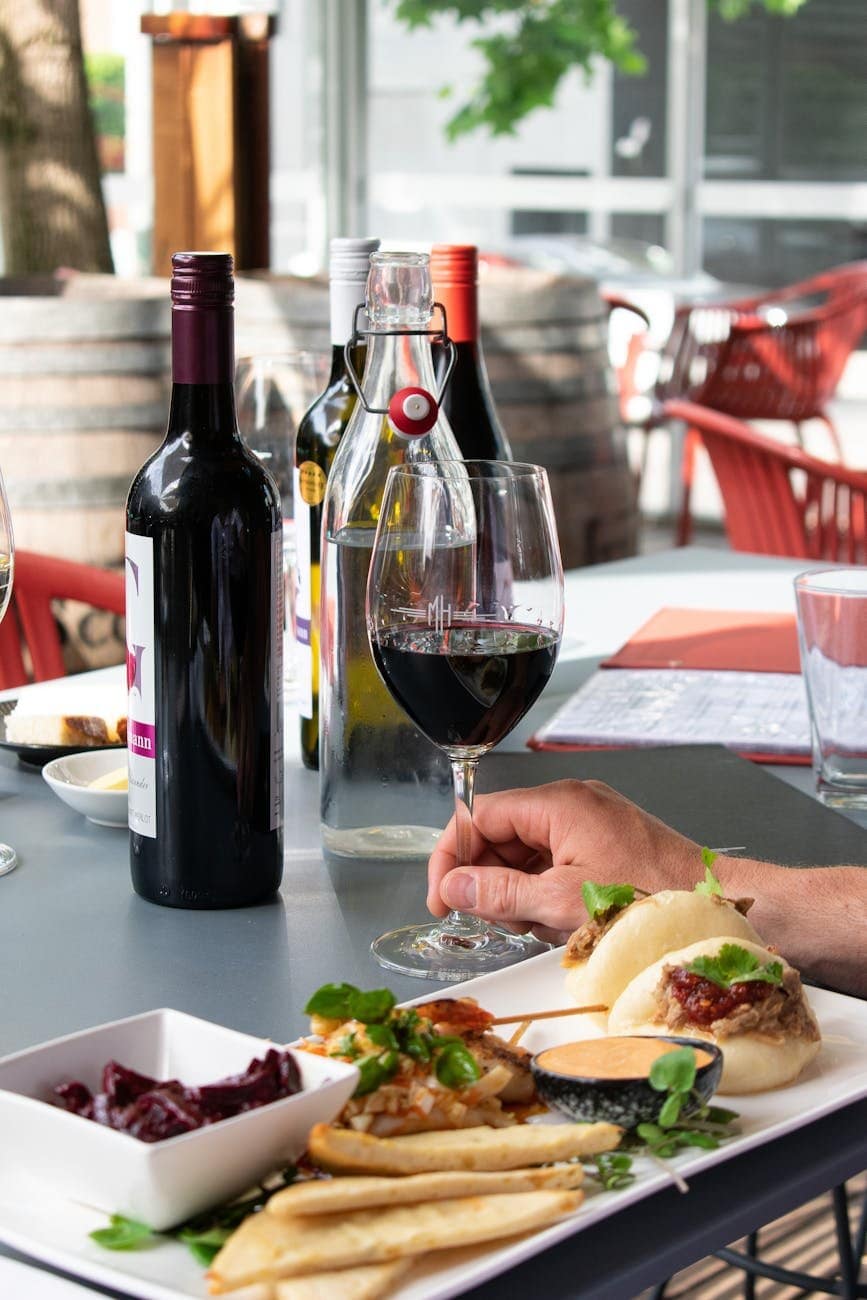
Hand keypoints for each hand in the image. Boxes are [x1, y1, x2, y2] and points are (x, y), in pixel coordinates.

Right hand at [427, 780, 702, 942]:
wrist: (715, 905)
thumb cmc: (650, 898)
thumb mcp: (560, 903)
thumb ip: (499, 893)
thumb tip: (453, 888)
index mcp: (558, 803)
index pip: (479, 816)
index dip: (452, 857)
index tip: (443, 898)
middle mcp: (572, 803)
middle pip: (500, 835)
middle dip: (491, 881)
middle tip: (499, 921)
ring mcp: (589, 821)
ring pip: (526, 853)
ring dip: (521, 893)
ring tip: (544, 925)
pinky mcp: (604, 842)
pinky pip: (554, 861)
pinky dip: (546, 892)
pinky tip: (561, 921)